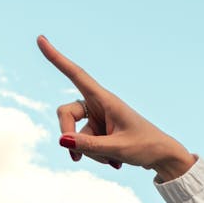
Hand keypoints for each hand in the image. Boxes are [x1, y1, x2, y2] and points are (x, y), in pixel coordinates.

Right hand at [37, 35, 195, 181]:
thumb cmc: (146, 147)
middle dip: (68, 134)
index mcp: (105, 99)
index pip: (76, 74)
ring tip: (113, 161)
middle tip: (75, 158)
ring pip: (76, 134)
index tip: (40, 39)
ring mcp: (97, 119)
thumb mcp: (118, 148)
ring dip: (89, 152)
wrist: (163, 158)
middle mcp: (98, 105)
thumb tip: (61, 140)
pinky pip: (85, 144)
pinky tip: (115, 163)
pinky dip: (96, 155)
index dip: (57, 58)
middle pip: (66, 113)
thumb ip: (89, 145)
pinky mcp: (98, 131)